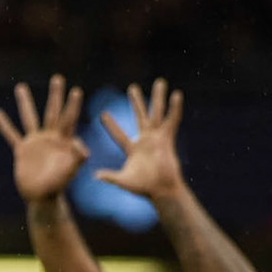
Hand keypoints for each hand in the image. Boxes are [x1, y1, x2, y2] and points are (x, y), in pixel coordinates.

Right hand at [0, 74, 88, 202]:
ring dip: (25, 102)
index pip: (68, 119)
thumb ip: (78, 158)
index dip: (72, 106)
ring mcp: (34, 142)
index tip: (76, 91)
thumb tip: (83, 148)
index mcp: (62, 140)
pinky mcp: (22, 151)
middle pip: (52, 111)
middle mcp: (49, 137)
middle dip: (55, 95)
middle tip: (58, 78)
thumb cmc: (58, 185)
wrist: (42, 197)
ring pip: (29, 118)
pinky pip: (11, 135)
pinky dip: (4, 125)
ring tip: (21, 86)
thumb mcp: (71, 171)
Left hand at [93, 79, 184, 201]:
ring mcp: (157, 137)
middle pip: (139, 116)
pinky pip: (172, 121)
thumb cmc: (143, 188)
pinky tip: (176, 94)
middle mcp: (144, 140)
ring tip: (160, 81)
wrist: (161, 189)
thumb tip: (95, 175)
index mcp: (131, 149)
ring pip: (156, 113)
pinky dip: (174, 109)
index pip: (118, 134)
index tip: (102, 114)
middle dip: (136, 102)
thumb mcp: (123, 181)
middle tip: (132, 87)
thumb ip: (111, 177)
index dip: (111, 125)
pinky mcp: (168, 139)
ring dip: (158, 98)